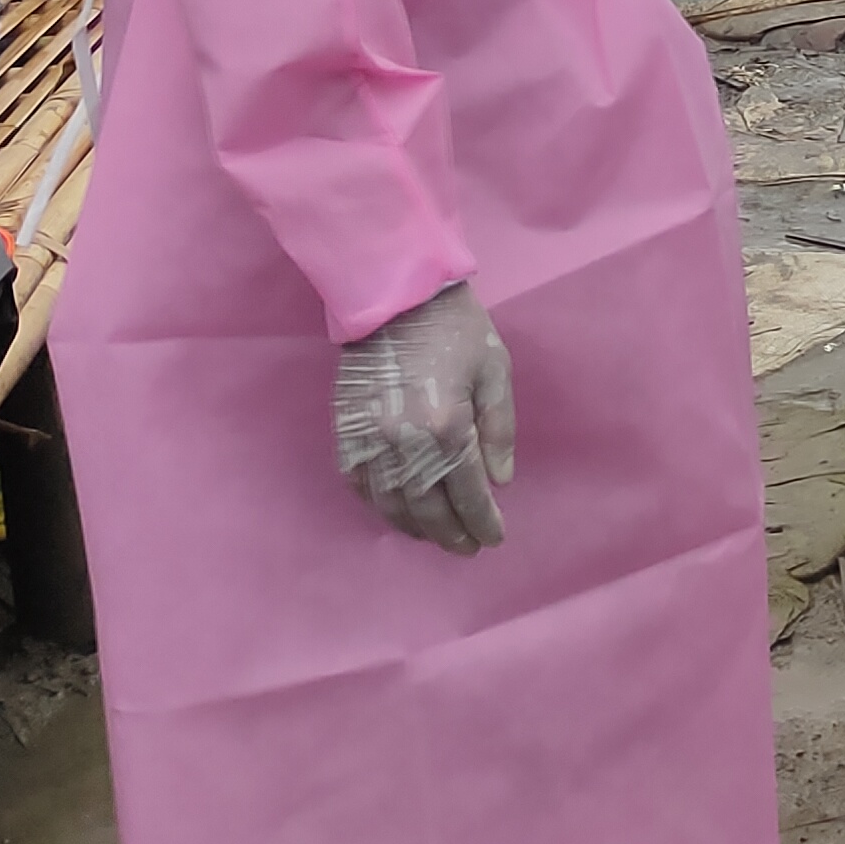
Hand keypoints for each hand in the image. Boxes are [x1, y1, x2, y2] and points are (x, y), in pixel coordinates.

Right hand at [334, 279, 515, 552]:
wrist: (394, 295)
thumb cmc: (454, 328)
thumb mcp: (494, 370)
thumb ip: (499, 429)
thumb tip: (499, 481)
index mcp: (447, 427)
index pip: (467, 493)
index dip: (482, 521)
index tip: (493, 538)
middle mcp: (404, 443)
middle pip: (428, 508)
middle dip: (450, 533)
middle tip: (467, 548)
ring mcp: (369, 440)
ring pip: (391, 504)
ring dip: (414, 528)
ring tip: (435, 537)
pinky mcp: (346, 432)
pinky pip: (359, 484)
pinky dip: (378, 506)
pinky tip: (396, 513)